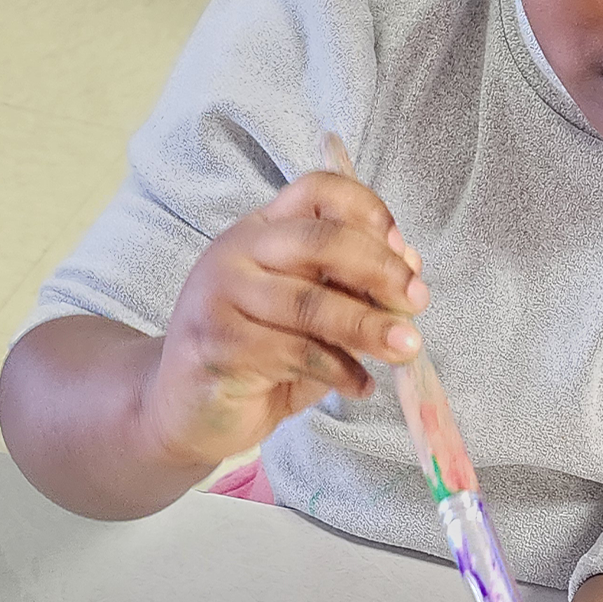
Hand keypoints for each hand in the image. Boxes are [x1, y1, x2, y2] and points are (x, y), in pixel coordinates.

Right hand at [145, 172, 427, 470]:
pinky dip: (339, 370)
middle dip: (381, 270)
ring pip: (310, 302)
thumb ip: (353, 288)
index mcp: (264, 228)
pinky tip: (359, 386)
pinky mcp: (215, 344)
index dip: (368, 210)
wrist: (185, 411)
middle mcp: (237, 250)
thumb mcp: (312, 314)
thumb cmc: (259, 355)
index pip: (318, 190)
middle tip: (417, 301)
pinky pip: (294, 352)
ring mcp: (219, 295)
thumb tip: (411, 263)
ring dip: (369, 327)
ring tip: (407, 349)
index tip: (403, 249)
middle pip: (321, 240)